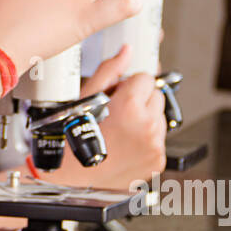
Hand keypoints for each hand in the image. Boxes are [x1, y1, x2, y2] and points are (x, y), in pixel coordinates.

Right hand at [63, 66, 165, 188]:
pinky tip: (125, 146)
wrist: (70, 178)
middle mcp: (148, 125)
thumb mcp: (86, 98)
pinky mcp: (157, 161)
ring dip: (145, 120)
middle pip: (156, 96)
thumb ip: (110, 71)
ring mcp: (155, 145)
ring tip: (120, 132)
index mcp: (131, 105)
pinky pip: (158, 141)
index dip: (130, 84)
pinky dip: (146, 141)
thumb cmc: (72, 139)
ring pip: (159, 119)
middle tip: (118, 113)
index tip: (118, 94)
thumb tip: (125, 53)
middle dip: (140, 101)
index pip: (146, 78)